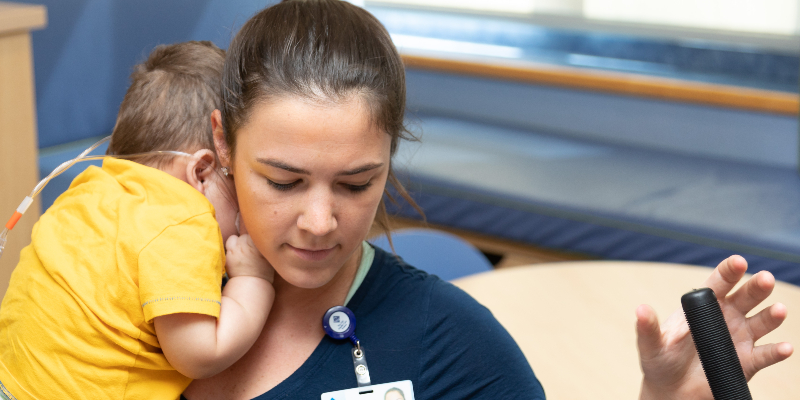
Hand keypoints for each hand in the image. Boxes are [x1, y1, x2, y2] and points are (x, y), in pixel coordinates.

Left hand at [225, 234, 273, 282]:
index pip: (256, 233)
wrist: (251, 285)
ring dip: (237, 242)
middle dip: (247, 240)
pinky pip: (228, 245)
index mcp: (257, 244)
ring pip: (235, 238)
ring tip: (241, 250)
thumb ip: (263, 246)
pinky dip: (231, 248)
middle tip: (250, 249)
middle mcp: (246, 245)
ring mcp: (236, 250)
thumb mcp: (268, 256)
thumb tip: (262, 238)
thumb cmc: (264, 272)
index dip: (256, 237)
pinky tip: (235, 255)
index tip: (257, 243)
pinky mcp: (228, 255)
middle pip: (245, 235)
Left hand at [636, 255, 792, 399]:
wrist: (673, 393)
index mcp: (702, 307)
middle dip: (755, 287)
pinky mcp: (746, 362)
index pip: (718, 283)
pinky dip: (776, 352)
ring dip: (771, 316)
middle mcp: (725, 317)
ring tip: (779, 310)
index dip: (729, 271)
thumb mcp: (651, 346)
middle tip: (765, 278)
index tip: (738, 261)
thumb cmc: (660, 362)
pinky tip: (785, 348)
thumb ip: (648, 328)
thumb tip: (640, 309)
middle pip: (744, 297)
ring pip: (760, 322)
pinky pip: (765, 355)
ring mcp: (738, 338)